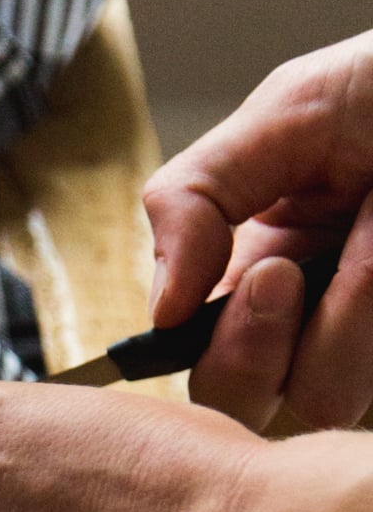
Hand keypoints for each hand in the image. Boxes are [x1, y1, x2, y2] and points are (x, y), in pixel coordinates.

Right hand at [145, 34, 372, 430]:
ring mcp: (366, 338)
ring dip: (348, 314)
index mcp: (261, 261)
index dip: (215, 343)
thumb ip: (196, 196)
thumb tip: (159, 308)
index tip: (262, 278)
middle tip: (293, 275)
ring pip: (319, 397)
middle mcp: (312, 312)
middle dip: (256, 350)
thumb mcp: (289, 110)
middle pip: (246, 400)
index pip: (200, 353)